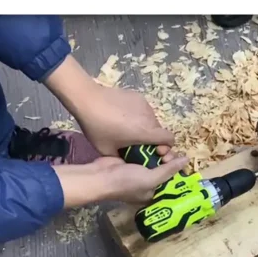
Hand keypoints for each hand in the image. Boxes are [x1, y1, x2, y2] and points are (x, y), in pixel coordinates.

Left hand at [45, 55, 176, 160]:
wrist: (87, 99)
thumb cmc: (98, 127)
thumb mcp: (108, 150)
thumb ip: (124, 158)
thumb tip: (130, 160)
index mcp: (146, 132)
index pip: (170, 140)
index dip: (166, 146)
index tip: (154, 150)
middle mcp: (151, 118)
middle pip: (160, 131)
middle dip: (152, 138)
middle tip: (135, 140)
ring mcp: (145, 105)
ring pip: (151, 120)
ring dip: (144, 126)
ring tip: (126, 127)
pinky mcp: (138, 96)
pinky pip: (143, 110)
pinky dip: (138, 115)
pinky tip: (122, 115)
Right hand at [53, 156, 188, 207]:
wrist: (100, 175)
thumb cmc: (126, 182)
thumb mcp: (151, 178)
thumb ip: (169, 170)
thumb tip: (187, 160)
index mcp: (154, 193)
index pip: (172, 182)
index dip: (177, 171)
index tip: (179, 162)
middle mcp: (149, 183)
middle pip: (166, 169)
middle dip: (169, 160)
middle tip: (166, 154)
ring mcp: (140, 171)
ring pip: (157, 160)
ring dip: (161, 153)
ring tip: (160, 149)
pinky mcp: (134, 160)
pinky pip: (147, 154)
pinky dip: (151, 149)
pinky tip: (155, 144)